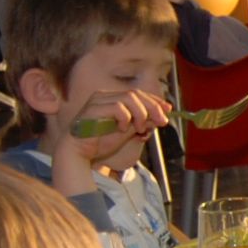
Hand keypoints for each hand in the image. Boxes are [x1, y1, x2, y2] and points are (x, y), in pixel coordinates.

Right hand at [49, 86, 169, 178]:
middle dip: (153, 107)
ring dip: (140, 113)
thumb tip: (161, 115)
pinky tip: (123, 129)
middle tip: (162, 121)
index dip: (155, 100)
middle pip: (136, 94)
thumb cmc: (100, 142)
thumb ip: (142, 122)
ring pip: (129, 98)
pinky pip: (117, 107)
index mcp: (113, 99)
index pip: (138, 94)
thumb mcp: (128, 131)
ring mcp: (98, 100)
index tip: (168, 110)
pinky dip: (125, 118)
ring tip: (140, 129)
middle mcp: (105, 96)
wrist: (79, 153)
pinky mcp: (93, 108)